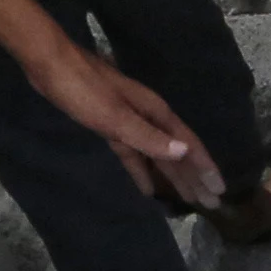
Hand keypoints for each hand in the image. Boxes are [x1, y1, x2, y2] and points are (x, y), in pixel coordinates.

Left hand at [36, 38, 226, 206]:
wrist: (50, 65)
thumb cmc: (83, 89)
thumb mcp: (115, 117)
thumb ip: (148, 136)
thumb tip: (184, 152)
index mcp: (154, 113)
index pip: (188, 145)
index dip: (205, 168)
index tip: (220, 191)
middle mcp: (148, 117)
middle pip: (177, 152)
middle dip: (194, 177)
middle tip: (211, 204)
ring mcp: (129, 121)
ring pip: (157, 155)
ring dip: (172, 176)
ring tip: (187, 199)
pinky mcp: (110, 126)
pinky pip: (134, 154)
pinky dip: (142, 171)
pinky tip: (146, 188)